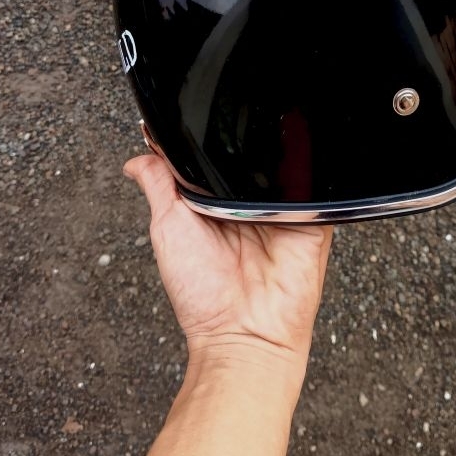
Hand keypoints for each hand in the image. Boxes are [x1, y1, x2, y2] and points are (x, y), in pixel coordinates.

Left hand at [124, 154, 332, 372]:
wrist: (244, 336)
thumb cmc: (203, 296)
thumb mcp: (169, 229)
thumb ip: (159, 186)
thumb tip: (138, 158)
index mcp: (221, 202)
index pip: (218, 159)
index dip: (210, 140)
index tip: (197, 120)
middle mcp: (254, 204)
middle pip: (254, 156)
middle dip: (244, 142)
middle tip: (231, 137)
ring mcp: (284, 211)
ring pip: (286, 166)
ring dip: (277, 157)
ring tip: (261, 160)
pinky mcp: (313, 221)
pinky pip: (317, 189)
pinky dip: (307, 178)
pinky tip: (290, 178)